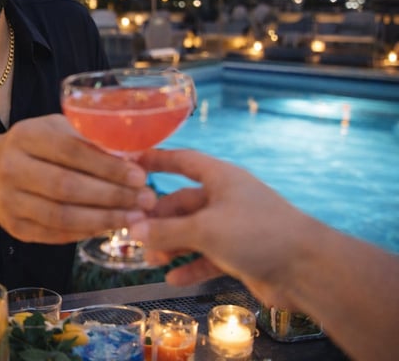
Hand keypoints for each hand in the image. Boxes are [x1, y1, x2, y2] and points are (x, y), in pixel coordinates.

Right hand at [0, 114, 155, 244]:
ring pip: (62, 216)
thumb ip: (88, 140)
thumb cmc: (36, 147)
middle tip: (146, 200)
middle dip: (112, 196)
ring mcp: (10, 201)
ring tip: (135, 218)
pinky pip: (56, 234)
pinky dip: (86, 233)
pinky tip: (109, 227)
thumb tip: (137, 157)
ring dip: (104, 220)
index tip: (140, 176)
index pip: (72, 152)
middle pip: (67, 187)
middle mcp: (11, 168)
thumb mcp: (55, 130)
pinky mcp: (14, 228)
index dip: (108, 166)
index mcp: (25, 136)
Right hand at [128, 149, 317, 306]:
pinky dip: (190, 267)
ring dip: (171, 246)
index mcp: (221, 178)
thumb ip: (166, 231)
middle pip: (182, 203)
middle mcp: (225, 198)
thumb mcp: (205, 230)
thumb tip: (133, 231)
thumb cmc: (257, 234)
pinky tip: (173, 279)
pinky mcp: (239, 253)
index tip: (132, 163)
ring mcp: (232, 227)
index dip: (157, 160)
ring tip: (151, 261)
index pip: (183, 161)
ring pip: (192, 232)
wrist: (308, 270)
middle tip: (135, 234)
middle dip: (159, 220)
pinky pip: (206, 257)